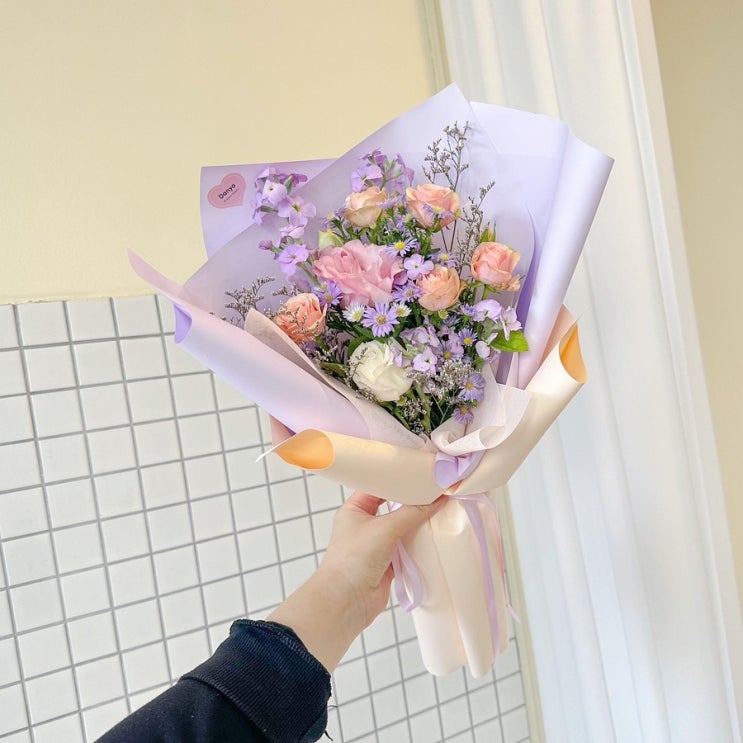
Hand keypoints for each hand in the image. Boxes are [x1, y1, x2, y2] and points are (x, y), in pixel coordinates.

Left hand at [268, 492, 444, 671]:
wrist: (346, 602)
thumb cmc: (354, 558)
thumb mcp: (385, 528)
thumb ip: (412, 513)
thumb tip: (437, 499)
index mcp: (354, 510)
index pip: (378, 487)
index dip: (397, 480)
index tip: (420, 474)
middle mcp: (364, 526)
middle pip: (393, 509)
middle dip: (412, 503)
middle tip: (436, 491)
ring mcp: (376, 546)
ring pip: (402, 530)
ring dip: (418, 525)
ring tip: (441, 510)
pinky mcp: (387, 564)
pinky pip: (407, 550)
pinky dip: (418, 546)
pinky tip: (435, 536)